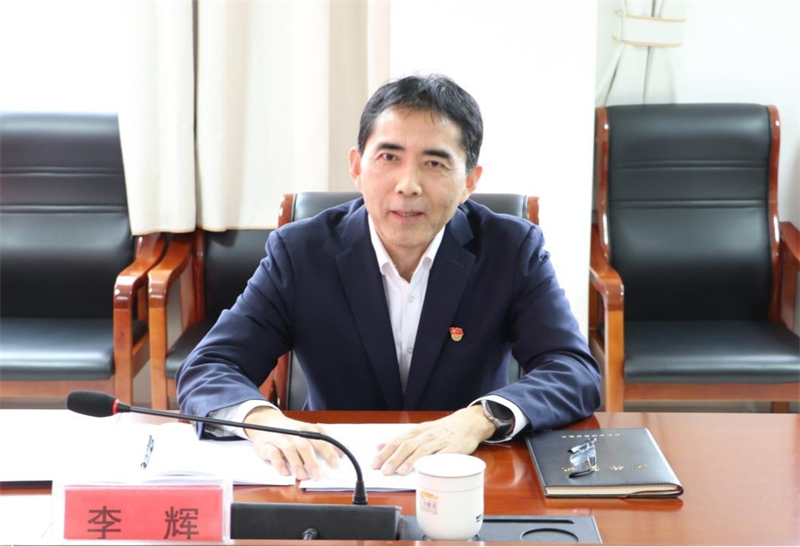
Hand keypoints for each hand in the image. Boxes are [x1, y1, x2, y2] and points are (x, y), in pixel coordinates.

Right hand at [243, 407, 341, 479]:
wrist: (264, 420)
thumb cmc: (290, 430)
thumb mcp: (307, 431)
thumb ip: (323, 442)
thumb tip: (341, 453)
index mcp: (306, 429)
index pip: (320, 440)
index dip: (329, 452)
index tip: (336, 464)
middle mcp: (294, 433)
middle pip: (305, 446)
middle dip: (312, 461)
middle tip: (318, 475)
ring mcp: (280, 439)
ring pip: (289, 450)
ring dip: (296, 463)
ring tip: (302, 476)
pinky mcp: (267, 445)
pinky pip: (273, 453)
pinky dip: (279, 463)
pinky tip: (284, 472)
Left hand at [371, 405, 495, 475]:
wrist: (468, 422)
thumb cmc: (442, 429)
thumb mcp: (420, 430)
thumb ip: (401, 439)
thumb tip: (379, 446)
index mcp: (418, 432)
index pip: (398, 441)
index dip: (386, 452)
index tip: (374, 463)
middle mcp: (427, 435)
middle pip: (408, 445)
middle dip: (395, 458)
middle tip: (384, 470)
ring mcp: (440, 442)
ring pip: (423, 450)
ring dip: (411, 461)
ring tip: (400, 471)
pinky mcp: (453, 449)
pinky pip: (442, 456)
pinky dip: (433, 462)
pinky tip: (426, 469)